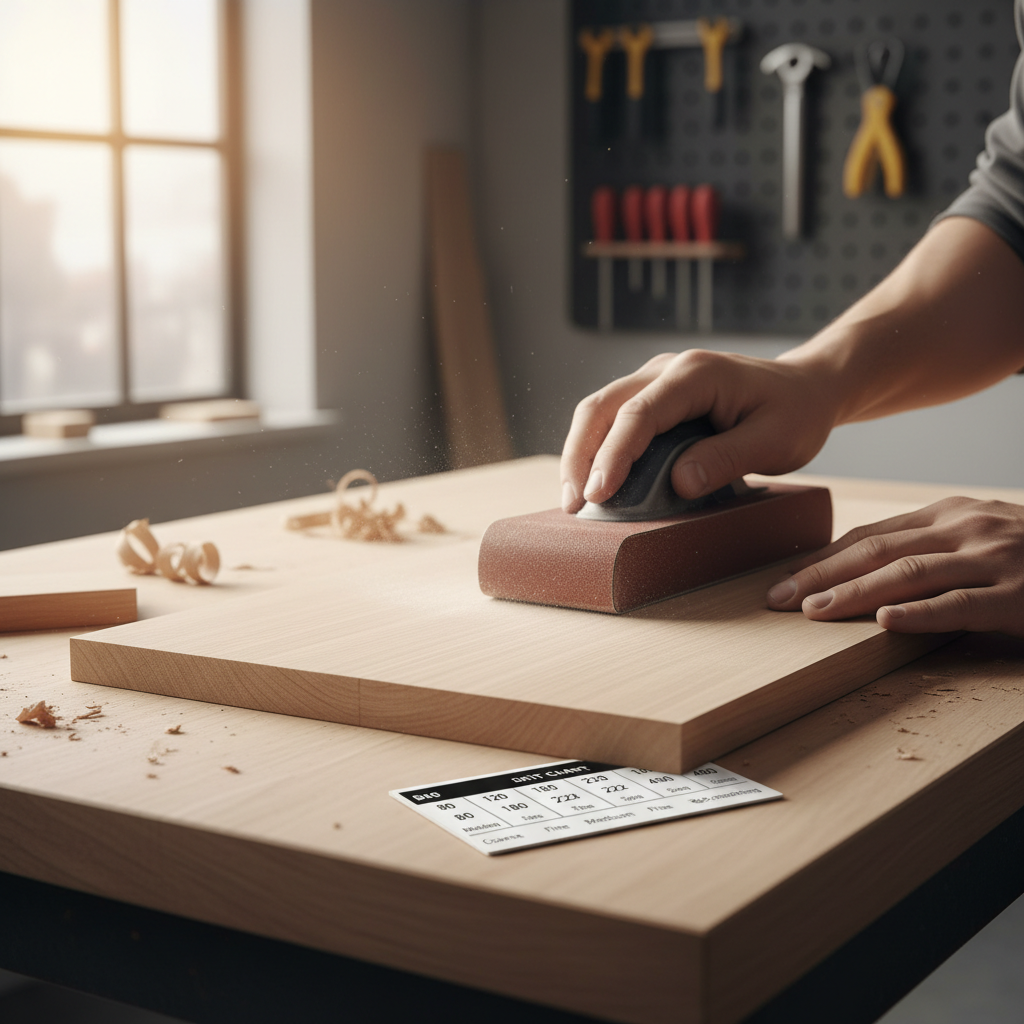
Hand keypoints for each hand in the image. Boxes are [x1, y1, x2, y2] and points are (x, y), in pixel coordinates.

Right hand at [559, 349, 837, 512]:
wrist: (805, 388)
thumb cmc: (795, 414)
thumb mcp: (776, 441)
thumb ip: (727, 459)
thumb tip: (679, 482)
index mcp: (696, 374)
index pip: (639, 413)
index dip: (614, 455)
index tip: (599, 494)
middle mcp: (665, 368)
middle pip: (601, 406)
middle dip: (580, 455)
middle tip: (574, 504)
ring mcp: (654, 378)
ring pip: (597, 410)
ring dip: (579, 453)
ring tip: (574, 499)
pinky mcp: (651, 396)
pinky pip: (610, 418)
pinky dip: (594, 449)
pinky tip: (592, 482)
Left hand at [766, 497, 1023, 635]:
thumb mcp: (979, 537)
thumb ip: (929, 547)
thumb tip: (864, 571)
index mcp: (951, 514)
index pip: (872, 536)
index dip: (824, 558)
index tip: (785, 580)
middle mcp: (967, 529)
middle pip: (878, 552)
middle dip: (821, 575)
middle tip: (778, 600)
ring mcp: (996, 560)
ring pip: (910, 574)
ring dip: (855, 594)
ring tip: (814, 612)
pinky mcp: (1021, 597)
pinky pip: (962, 606)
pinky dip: (921, 615)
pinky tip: (887, 624)